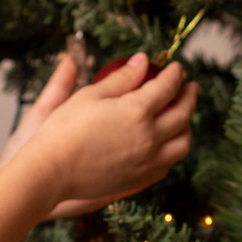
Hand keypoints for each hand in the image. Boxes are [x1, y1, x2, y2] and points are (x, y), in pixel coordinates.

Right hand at [10, 52, 195, 215]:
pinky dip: (173, 151)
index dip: (175, 74)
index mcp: (138, 111)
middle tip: (191, 88)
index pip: (167, 87)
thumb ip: (122, 78)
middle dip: (189, 97)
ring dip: (187, 127)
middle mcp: (150, 138)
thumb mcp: (91, 94)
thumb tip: (142, 60)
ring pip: (182, 144)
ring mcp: (148, 162)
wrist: (50, 172)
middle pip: (183, 114)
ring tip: (182, 117)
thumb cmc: (64, 129)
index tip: (177, 68)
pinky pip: (168, 165)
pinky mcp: (140, 180)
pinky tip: (166, 145)